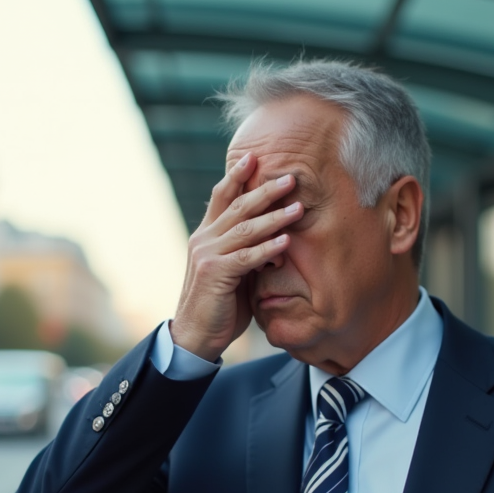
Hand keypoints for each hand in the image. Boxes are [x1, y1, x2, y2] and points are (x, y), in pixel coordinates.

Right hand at [171, 154, 302, 360]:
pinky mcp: (215, 273)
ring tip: (298, 206)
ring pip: (245, 228)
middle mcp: (204, 239)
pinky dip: (268, 247)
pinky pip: (247, 257)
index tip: (255, 157)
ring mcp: (208, 255)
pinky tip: (286, 240)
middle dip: (265, 190)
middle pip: (237, 206)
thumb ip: (246, 251)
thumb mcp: (232, 271)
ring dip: (274, 216)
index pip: (221, 197)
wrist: (195, 334)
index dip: (237, 176)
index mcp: (206, 235)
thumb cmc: (219, 305)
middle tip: (290, 178)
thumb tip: (274, 237)